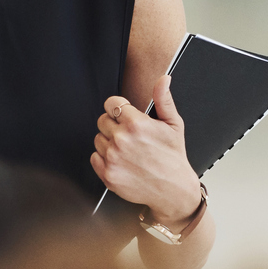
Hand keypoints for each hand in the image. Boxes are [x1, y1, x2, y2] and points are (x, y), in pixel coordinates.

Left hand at [92, 75, 202, 223]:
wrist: (173, 189)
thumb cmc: (173, 156)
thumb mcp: (173, 124)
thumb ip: (164, 99)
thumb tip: (164, 79)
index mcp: (136, 124)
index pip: (111, 103)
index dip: (119, 109)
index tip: (125, 116)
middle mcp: (121, 139)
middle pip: (102, 120)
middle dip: (114, 125)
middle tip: (130, 136)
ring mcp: (112, 158)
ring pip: (98, 139)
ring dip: (109, 142)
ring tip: (127, 151)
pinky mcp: (107, 174)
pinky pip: (94, 157)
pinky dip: (104, 159)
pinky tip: (121, 161)